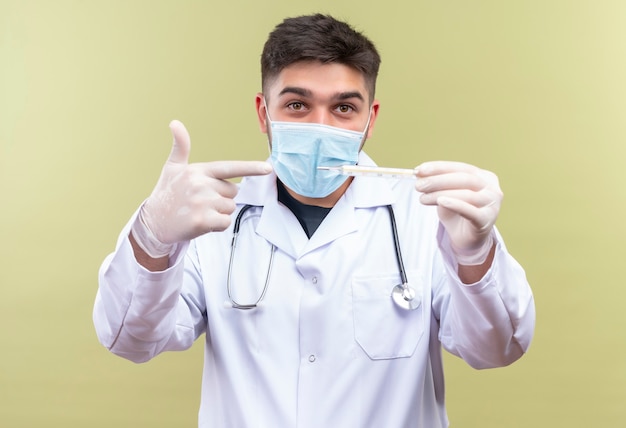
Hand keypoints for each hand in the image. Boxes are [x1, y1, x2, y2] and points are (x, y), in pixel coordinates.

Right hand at [132, 120, 271, 256]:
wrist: (153, 222)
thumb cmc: (167, 193)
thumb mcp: (173, 168)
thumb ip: (180, 146)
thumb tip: (175, 122)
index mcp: (198, 170)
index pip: (230, 168)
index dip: (251, 168)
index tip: (268, 169)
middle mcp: (201, 184)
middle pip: (233, 192)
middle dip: (221, 198)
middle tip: (200, 202)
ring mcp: (201, 203)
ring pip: (230, 208)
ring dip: (218, 213)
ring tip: (198, 211)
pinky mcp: (202, 221)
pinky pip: (225, 223)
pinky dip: (217, 226)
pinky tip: (200, 223)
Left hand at [415, 161, 501, 263]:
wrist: (467, 239)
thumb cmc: (457, 213)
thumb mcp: (446, 195)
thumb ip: (437, 183)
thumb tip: (420, 173)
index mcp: (484, 177)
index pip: (461, 167)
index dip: (439, 167)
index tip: (419, 170)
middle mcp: (492, 189)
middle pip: (465, 179)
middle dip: (438, 180)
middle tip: (419, 185)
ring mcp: (492, 205)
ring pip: (466, 195)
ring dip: (441, 194)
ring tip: (423, 198)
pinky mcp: (487, 220)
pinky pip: (471, 211)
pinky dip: (455, 204)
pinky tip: (441, 202)